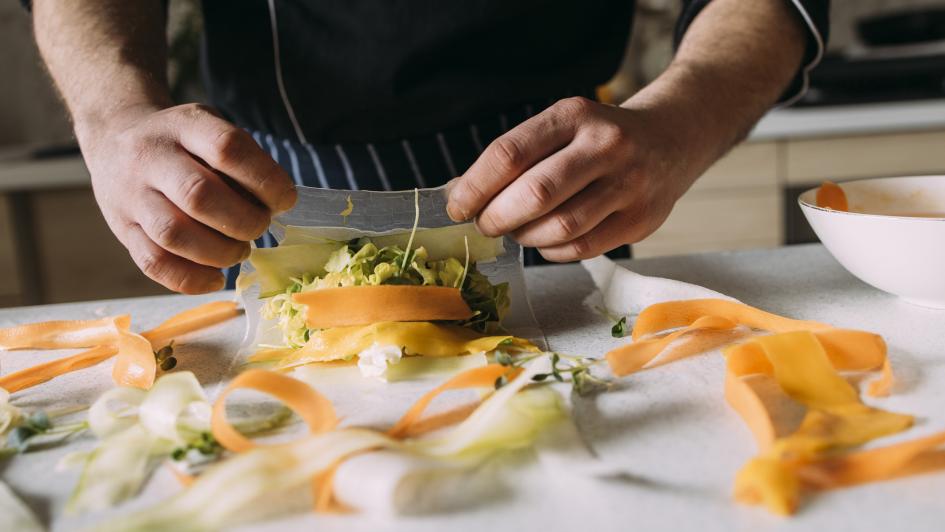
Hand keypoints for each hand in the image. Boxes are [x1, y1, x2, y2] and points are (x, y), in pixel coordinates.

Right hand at [78, 103, 296, 292]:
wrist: (113, 138)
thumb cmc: (182, 141)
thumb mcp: (210, 127)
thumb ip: (242, 159)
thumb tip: (275, 205)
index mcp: (183, 126)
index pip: (227, 148)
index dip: (265, 179)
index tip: (286, 200)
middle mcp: (150, 157)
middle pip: (199, 195)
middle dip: (244, 221)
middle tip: (260, 226)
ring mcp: (131, 195)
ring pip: (173, 234)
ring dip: (219, 252)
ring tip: (239, 251)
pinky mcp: (122, 229)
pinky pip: (153, 263)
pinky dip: (190, 279)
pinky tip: (216, 278)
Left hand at [446, 96, 703, 261]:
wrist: (673, 138)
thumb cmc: (598, 138)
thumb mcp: (563, 126)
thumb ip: (518, 156)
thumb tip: (460, 195)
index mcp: (575, 115)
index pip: (510, 153)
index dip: (474, 186)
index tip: (457, 206)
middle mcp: (606, 145)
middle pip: (535, 193)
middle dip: (497, 217)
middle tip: (484, 225)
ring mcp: (629, 184)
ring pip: (561, 226)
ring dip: (525, 236)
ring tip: (516, 231)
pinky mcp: (642, 219)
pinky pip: (582, 248)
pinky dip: (552, 251)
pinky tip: (545, 241)